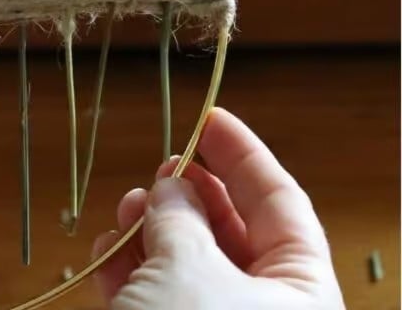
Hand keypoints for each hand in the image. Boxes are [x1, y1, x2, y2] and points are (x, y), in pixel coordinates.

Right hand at [92, 108, 344, 309]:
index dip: (244, 157)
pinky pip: (160, 299)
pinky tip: (107, 251)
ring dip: (152, 230)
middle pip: (234, 234)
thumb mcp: (186, 270)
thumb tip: (171, 186)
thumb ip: (179, 217)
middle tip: (158, 168)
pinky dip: (132, 272)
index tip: (209, 118)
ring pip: (190, 265)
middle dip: (190, 196)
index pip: (282, 206)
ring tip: (125, 209)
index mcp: (302, 294)